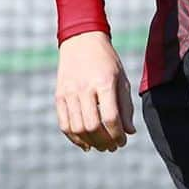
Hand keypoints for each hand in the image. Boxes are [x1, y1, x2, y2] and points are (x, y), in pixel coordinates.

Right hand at [55, 31, 135, 151]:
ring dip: (90, 143)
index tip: (123, 141)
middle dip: (104, 142)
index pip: (111, 117)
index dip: (118, 135)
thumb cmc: (107, 61)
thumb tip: (129, 132)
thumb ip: (125, 106)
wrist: (82, 41)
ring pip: (77, 128)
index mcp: (104, 82)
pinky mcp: (59, 96)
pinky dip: (74, 138)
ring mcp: (69, 93)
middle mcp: (84, 88)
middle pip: (92, 126)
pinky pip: (64, 124)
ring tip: (101, 146)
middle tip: (112, 147)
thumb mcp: (121, 78)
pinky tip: (85, 143)